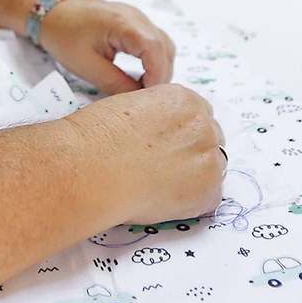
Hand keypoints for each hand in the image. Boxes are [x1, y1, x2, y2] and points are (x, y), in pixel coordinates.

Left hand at [36, 0, 174, 93]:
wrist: (54, 11)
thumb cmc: (64, 35)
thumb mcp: (86, 66)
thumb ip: (115, 84)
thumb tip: (137, 101)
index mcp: (122, 23)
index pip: (154, 47)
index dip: (157, 74)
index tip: (150, 96)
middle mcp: (136, 16)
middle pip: (164, 47)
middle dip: (161, 75)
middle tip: (147, 99)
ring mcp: (138, 17)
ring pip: (164, 44)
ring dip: (160, 68)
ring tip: (145, 90)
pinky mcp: (136, 23)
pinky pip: (155, 42)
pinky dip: (154, 60)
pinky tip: (143, 76)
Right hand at [71, 83, 225, 223]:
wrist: (89, 168)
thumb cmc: (95, 139)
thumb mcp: (127, 107)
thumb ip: (154, 116)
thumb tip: (155, 132)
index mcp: (182, 99)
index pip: (199, 115)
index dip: (183, 133)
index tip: (170, 147)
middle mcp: (201, 123)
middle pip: (209, 140)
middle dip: (191, 154)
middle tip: (163, 169)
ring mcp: (208, 156)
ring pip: (212, 169)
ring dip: (193, 177)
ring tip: (159, 186)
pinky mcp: (207, 189)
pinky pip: (209, 198)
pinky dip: (191, 203)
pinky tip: (163, 200)